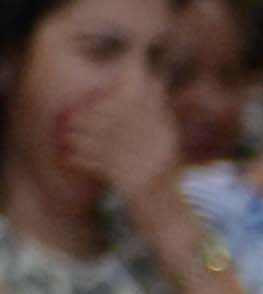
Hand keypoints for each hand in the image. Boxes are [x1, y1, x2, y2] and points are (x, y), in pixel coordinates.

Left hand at [58, 50, 180, 206]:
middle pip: (119, 124)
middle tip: (69, 117)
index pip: (138, 108)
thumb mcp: (163, 142)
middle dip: (91, 118)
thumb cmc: (158, 175)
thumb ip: (155, 112)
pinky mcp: (134, 184)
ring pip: (106, 144)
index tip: (90, 99)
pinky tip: (70, 157)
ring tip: (65, 135)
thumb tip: (148, 79)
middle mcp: (160, 148)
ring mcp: (148, 166)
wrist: (166, 214)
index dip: (111, 100)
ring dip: (82, 138)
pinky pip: (103, 166)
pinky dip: (84, 160)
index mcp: (166, 134)